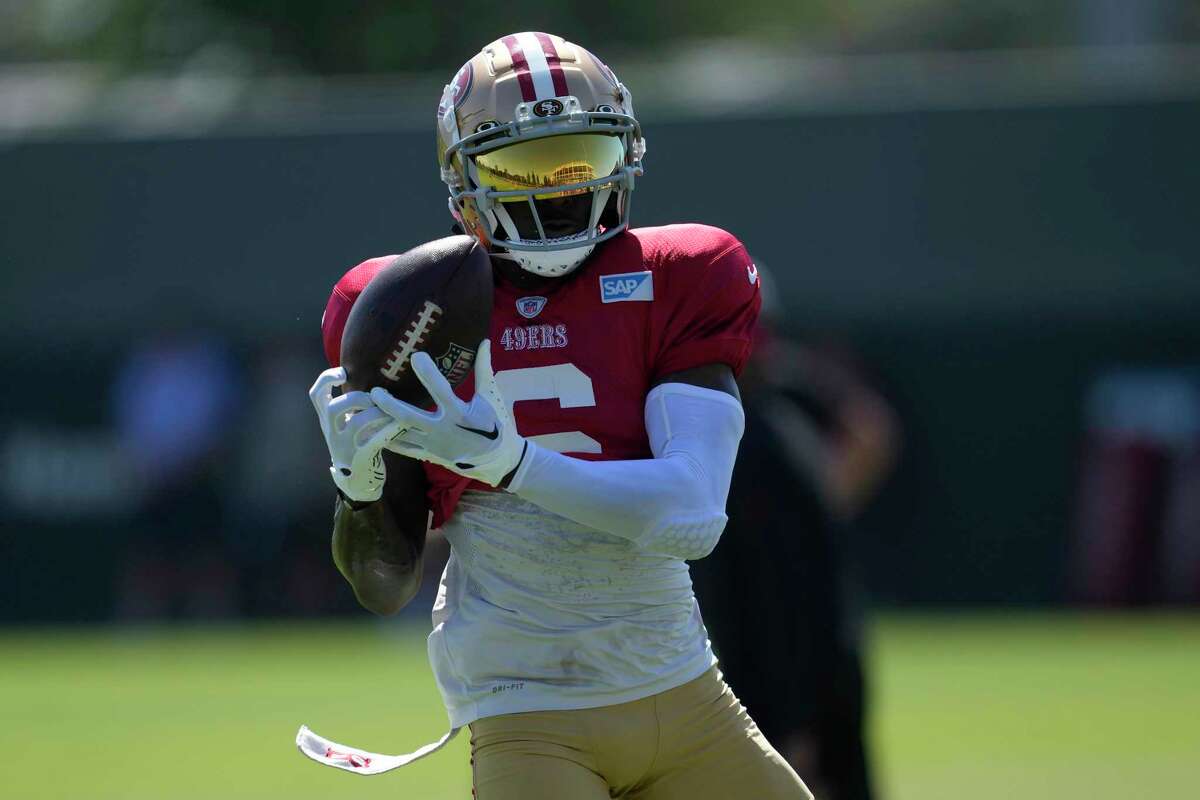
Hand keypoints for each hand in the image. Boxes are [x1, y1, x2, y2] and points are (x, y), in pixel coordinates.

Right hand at [309, 367, 404, 502]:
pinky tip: (402, 425)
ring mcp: (345, 448)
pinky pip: (374, 441)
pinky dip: (389, 430)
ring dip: (378, 413)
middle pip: (333, 408)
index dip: (326, 379)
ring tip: (393, 412)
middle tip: (374, 399)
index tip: (343, 372)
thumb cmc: (357, 446)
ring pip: (356, 423)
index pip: (316, 395)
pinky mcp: (361, 459)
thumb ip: (351, 406)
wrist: (358, 483)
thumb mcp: (346, 426)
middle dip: (356, 398)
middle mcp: (332, 433)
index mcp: (328, 421)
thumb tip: (371, 379)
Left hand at [370, 339, 525, 486]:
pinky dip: (388, 440)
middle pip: (410, 417)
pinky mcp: (431, 455)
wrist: (499, 460)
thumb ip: (484, 369)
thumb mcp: (491, 396)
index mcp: (460, 413)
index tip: (415, 356)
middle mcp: (444, 430)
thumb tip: (485, 342)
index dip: (428, 372)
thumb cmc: (497, 425)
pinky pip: (405, 449)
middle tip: (375, 391)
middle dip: (390, 405)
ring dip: (383, 423)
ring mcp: (435, 445)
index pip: (440, 389)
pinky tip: (373, 430)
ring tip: (366, 411)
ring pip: (403, 434)